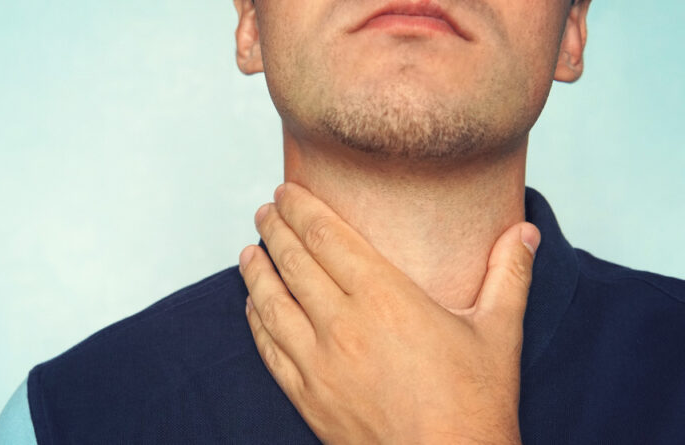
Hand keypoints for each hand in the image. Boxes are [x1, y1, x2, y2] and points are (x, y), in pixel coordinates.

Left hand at [238, 182, 539, 444]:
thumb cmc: (474, 407)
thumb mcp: (498, 333)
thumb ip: (508, 275)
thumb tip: (524, 232)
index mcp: (385, 298)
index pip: (327, 236)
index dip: (301, 208)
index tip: (286, 192)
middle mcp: (343, 325)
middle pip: (294, 261)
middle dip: (275, 230)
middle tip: (267, 211)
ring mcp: (319, 363)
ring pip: (272, 303)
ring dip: (256, 271)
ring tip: (249, 251)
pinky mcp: (308, 397)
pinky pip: (269, 349)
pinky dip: (256, 321)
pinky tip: (253, 307)